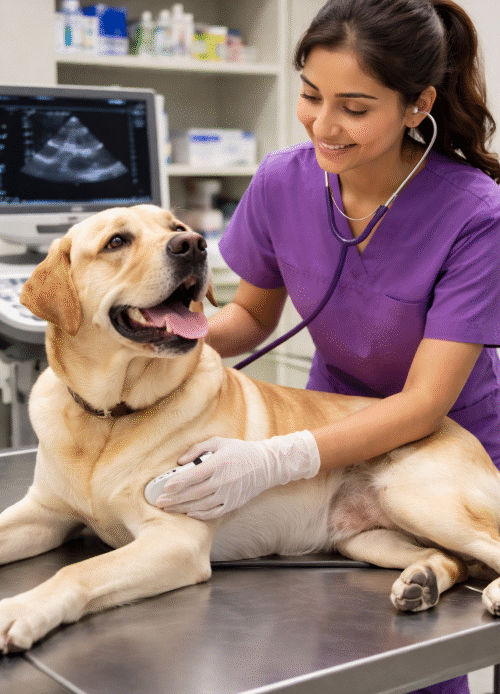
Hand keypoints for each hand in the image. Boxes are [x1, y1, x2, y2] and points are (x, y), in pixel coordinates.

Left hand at [155, 430, 320, 519]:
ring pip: (201, 505)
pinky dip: (199, 515)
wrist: (265, 465)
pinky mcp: (233, 504)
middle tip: (159, 502)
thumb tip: (180, 461)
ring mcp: (228, 494)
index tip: (165, 487)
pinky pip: (213, 513)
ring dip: (183, 508)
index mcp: (218, 464)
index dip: (178, 482)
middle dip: (174, 499)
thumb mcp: (219, 442)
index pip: (194, 476)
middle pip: (194, 493)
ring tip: (168, 509)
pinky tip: (188, 513)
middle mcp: (223, 481)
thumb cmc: (239, 451)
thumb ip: (198, 449)